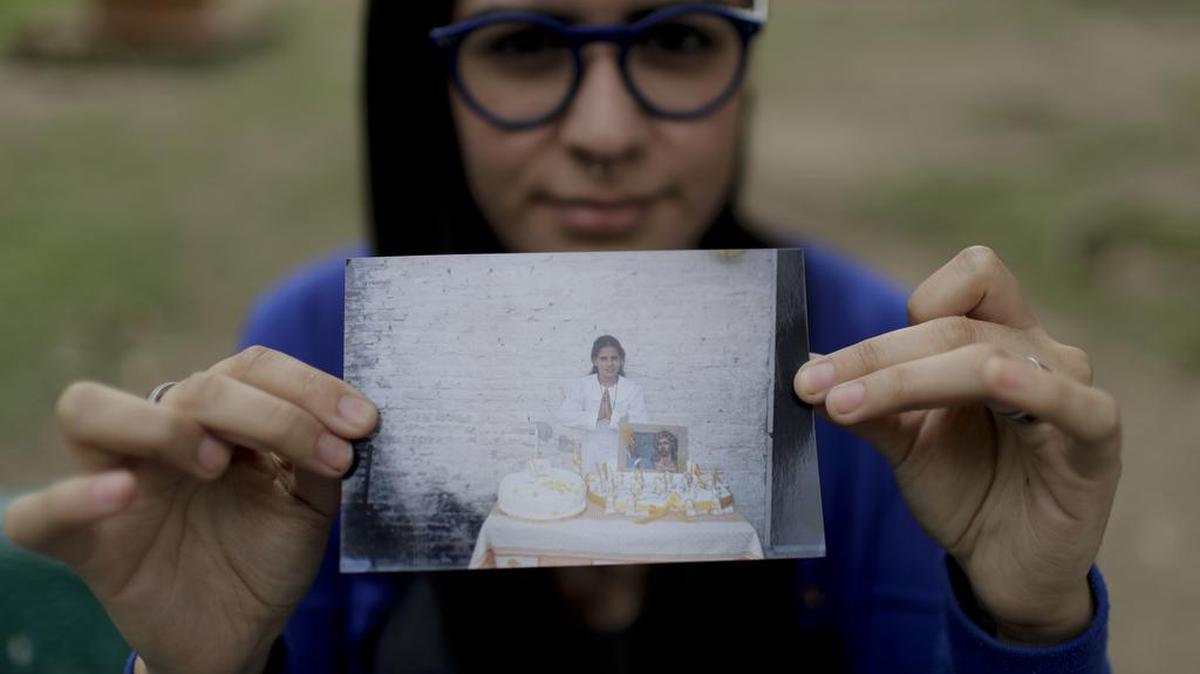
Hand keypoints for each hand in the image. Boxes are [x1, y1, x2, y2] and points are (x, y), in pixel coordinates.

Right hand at [3, 346, 377, 673]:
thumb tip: (347, 420)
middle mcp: (161, 437)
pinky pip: (37, 514)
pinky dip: (70, 498)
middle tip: (316, 454)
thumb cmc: (266, 556)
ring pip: (89, 409)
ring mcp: (114, 481)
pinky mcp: (82, 543)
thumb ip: (320, 459)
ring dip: (161, 424)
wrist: (240, 632)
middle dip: (265, 412)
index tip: (361, 424)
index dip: (308, 387)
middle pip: (190, 386)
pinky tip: (121, 494)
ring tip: (218, 463)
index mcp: (219, 420)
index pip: (249, 369)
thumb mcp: (309, 506)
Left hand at [794, 246, 1120, 644]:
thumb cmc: (964, 488)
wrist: (1006, 566)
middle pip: (955, 326)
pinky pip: (1073, 403)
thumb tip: (807, 369)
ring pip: (988, 358)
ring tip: (847, 405)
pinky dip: (1034, 387)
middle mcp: (1040, 350)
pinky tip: (999, 383)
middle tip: (813, 387)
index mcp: (998, 335)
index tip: (829, 367)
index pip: (967, 279)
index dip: (900, 314)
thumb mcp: (904, 442)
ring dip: (909, 380)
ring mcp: (1072, 390)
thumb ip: (867, 405)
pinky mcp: (1098, 440)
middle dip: (876, 358)